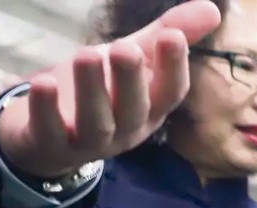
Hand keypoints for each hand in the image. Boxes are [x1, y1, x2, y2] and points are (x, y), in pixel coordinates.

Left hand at [0, 0, 220, 179]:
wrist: (50, 137)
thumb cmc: (101, 93)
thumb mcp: (133, 61)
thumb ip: (165, 36)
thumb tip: (213, 8)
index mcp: (150, 109)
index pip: (170, 93)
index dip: (173, 68)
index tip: (172, 36)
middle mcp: (126, 129)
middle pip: (135, 109)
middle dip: (131, 80)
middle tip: (125, 48)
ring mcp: (89, 142)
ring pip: (96, 123)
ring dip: (92, 91)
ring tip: (86, 54)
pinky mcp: (52, 145)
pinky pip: (51, 132)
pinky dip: (47, 110)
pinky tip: (43, 82)